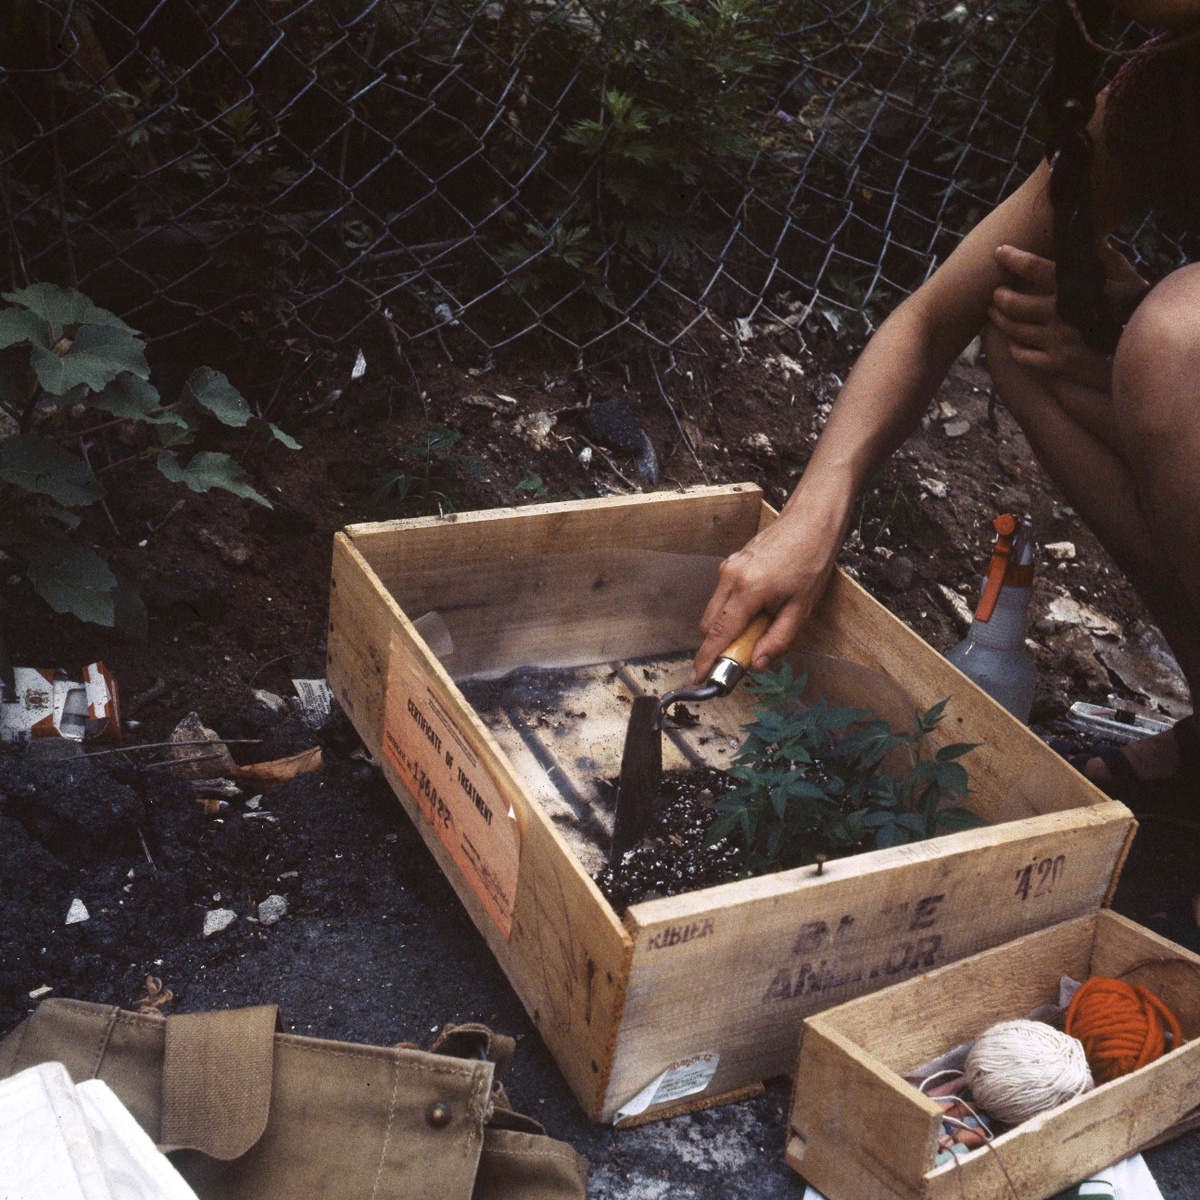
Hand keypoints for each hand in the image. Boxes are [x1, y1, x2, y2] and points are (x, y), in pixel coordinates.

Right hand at [690, 508, 837, 683]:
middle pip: (709, 624)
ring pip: (714, 610)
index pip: (718, 633)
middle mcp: (730, 577)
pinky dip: (733, 610)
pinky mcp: (731, 563)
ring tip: (760, 626)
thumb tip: (757, 663)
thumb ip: (778, 638)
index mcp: (748, 589)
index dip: (706, 659)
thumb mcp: (802, 607)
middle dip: (719, 645)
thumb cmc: (811, 560)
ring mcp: (728, 567)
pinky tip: (760, 607)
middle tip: (744, 655)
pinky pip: (723, 596)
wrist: (811, 520)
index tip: (698, 677)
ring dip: (728, 627)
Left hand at [988, 243, 1147, 390]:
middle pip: (1012, 303)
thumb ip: (1100, 255)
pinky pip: (1021, 355)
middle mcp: (1061, 312)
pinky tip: (1012, 341)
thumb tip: (1086, 233)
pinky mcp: (1057, 364)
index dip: (1013, 258)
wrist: (1144, 348)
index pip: (1035, 268)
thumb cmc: (1134, 306)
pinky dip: (1012, 347)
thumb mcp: (1121, 275)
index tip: (998, 252)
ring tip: (993, 313)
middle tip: (994, 293)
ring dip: (998, 320)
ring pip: (1012, 329)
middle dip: (998, 296)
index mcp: (1075, 286)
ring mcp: (1056, 340)